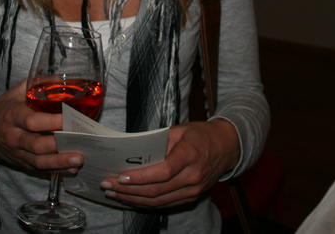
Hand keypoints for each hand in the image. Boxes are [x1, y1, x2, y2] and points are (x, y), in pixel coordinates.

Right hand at [0, 79, 82, 171]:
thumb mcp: (16, 92)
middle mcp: (14, 137)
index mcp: (13, 116)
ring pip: (39, 161)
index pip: (32, 121)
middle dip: (60, 145)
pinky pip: (39, 169)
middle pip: (37, 145)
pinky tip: (71, 170)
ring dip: (60, 162)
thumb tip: (62, 78)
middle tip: (82, 141)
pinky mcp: (22, 163)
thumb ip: (38, 83)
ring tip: (79, 159)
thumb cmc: (3, 109)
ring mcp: (18, 153)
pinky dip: (56, 171)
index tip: (71, 118)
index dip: (52, 121)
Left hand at [98, 119, 239, 208]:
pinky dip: (145, 202)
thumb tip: (132, 152)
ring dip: (132, 199)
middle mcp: (193, 176)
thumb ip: (157, 141)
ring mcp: (193, 190)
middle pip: (156, 190)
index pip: (163, 171)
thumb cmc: (201, 135)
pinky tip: (130, 198)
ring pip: (158, 201)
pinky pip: (164, 204)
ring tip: (113, 193)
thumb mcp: (180, 130)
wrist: (228, 147)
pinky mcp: (191, 197)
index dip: (141, 177)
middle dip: (128, 190)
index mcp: (191, 155)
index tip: (120, 176)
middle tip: (107, 184)